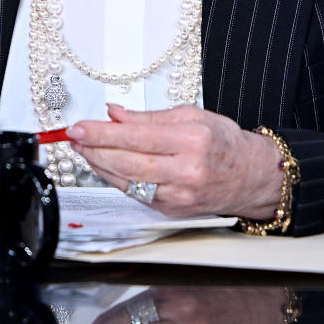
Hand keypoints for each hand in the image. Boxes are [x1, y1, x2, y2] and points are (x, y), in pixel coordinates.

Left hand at [65, 103, 284, 219]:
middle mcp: (185, 170)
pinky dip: (115, 179)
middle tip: (74, 137)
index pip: (135, 136)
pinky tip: (105, 166)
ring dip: (99, 165)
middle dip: (93, 149)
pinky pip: (134, 193)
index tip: (79, 127)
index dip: (101, 133)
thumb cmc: (224, 144)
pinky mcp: (171, 210)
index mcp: (191, 140)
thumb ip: (149, 117)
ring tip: (84, 149)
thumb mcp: (192, 116)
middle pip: (126, 161)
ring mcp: (177, 194)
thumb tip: (114, 114)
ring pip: (125, 181)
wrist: (250, 177)